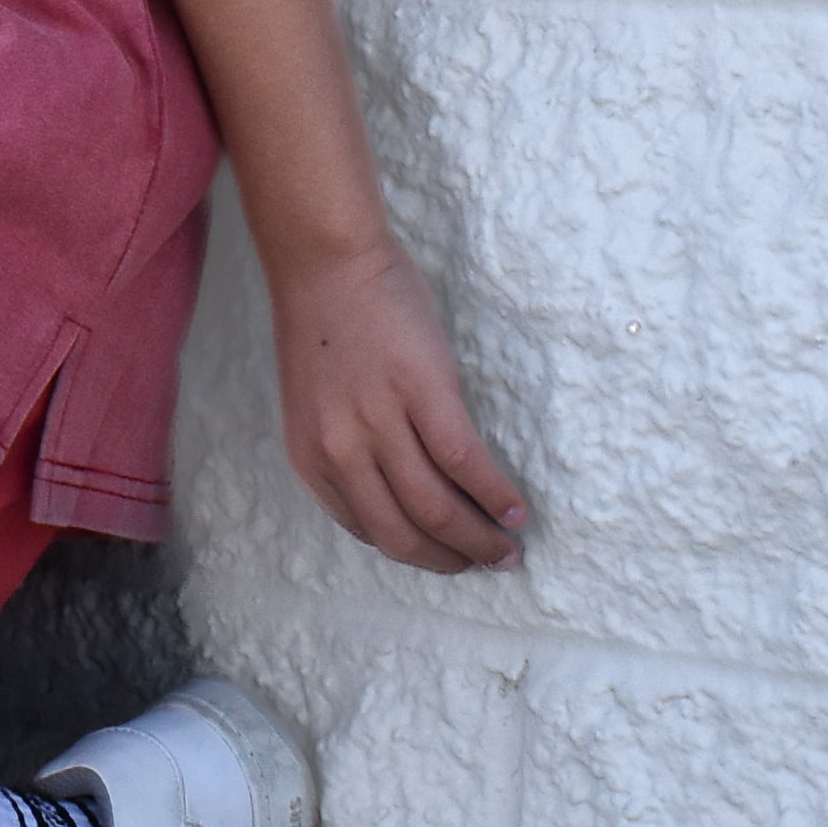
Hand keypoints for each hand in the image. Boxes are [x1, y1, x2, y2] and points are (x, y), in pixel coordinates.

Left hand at [269, 238, 524, 572]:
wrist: (324, 261)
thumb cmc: (324, 325)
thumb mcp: (317, 406)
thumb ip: (348, 447)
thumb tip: (398, 483)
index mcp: (312, 460)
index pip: (368, 530)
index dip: (414, 550)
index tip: (445, 553)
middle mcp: (341, 454)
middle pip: (404, 535)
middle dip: (450, 561)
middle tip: (487, 565)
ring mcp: (379, 425)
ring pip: (435, 510)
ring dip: (479, 540)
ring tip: (507, 550)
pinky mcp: (421, 394)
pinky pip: (463, 464)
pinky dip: (493, 494)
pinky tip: (515, 510)